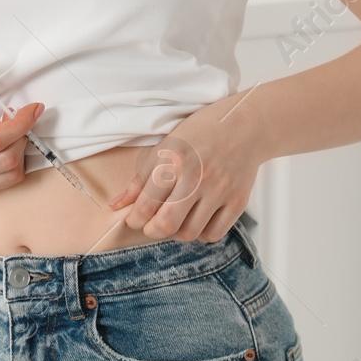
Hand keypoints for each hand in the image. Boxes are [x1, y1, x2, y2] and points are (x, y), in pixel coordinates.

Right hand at [0, 53, 40, 192]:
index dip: (21, 124)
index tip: (35, 108)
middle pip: (6, 160)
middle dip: (23, 137)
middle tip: (21, 118)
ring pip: (10, 176)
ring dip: (21, 152)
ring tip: (13, 132)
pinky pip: (5, 183)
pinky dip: (14, 164)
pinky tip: (6, 146)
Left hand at [106, 101, 266, 242]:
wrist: (244, 126)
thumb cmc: (200, 133)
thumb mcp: (165, 146)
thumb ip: (140, 179)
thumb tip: (116, 205)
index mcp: (173, 161)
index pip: (146, 204)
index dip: (134, 219)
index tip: (134, 219)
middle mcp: (197, 177)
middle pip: (166, 224)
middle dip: (151, 231)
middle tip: (150, 226)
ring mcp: (219, 191)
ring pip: (190, 232)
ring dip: (176, 233)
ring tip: (174, 221)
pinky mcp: (237, 201)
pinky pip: (214, 233)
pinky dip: (201, 234)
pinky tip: (196, 221)